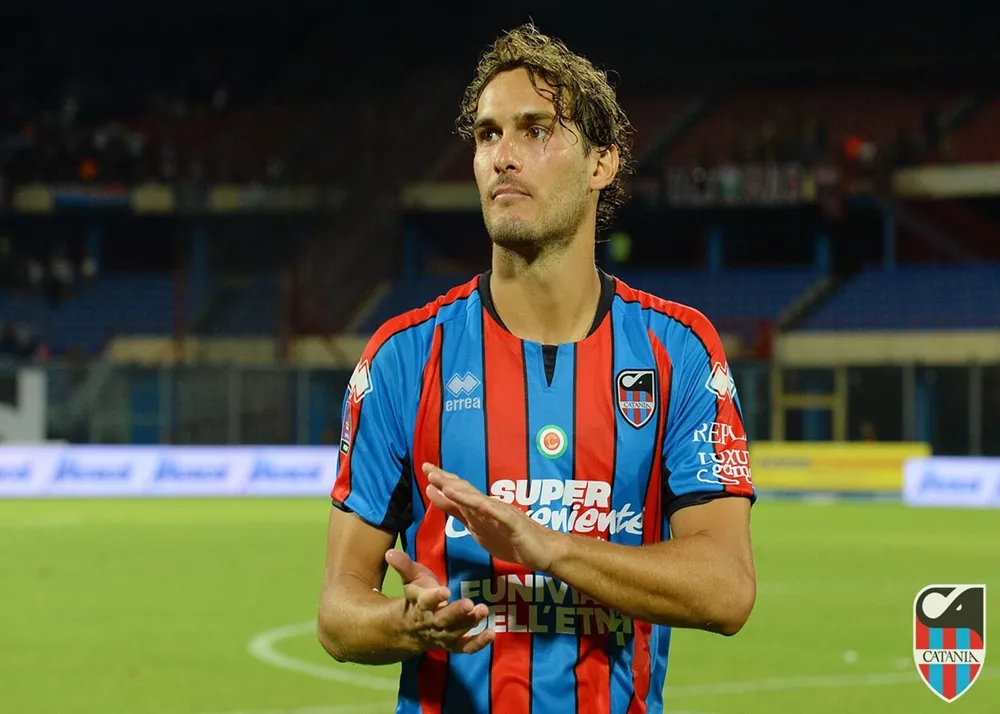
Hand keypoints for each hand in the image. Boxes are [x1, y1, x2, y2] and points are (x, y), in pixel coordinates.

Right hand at [385, 549, 493, 653]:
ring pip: (455, 632)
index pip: (425, 602)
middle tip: (469, 603)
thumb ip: (404, 565)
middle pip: (442, 620)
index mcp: (418, 605)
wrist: (409, 629)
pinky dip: (477, 643)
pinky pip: (465, 647)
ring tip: (483, 610)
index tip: (445, 591)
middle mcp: (430, 623)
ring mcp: (442, 636)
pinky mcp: (453, 644)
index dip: (434, 597)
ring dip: (469, 623)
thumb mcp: (410, 579)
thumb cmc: (416, 596)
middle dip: (455, 613)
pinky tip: (491, 634)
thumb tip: (390, 552)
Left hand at [424, 463, 560, 571]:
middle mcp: (490, 506)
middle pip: (466, 491)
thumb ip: (458, 511)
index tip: (427, 469)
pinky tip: (477, 504)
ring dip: (462, 493)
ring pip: (480, 501)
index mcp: (481, 508)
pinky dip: (489, 509)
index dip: (443, 481)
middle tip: (428, 468)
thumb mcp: (478, 527)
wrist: (543, 550)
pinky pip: (500, 516)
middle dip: (447, 480)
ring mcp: (503, 514)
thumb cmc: (511, 539)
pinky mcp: (514, 525)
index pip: (460, 491)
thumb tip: (438, 495)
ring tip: (445, 485)